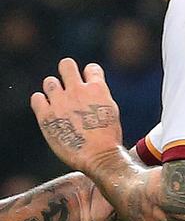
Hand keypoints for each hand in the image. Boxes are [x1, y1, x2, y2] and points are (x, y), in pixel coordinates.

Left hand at [30, 59, 123, 176]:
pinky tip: (47, 108)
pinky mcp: (46, 115)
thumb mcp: (111, 110)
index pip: (90, 68)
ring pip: (49, 81)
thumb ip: (99, 96)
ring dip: (53, 87)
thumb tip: (91, 90)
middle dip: (67, 70)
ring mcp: (60, 102)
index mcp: (97, 88)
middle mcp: (78, 90)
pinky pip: (36, 98)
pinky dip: (40, 100)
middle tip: (68, 81)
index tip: (88, 82)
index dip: (89, 74)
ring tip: (57, 99)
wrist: (97, 155)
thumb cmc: (108, 137)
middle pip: (66, 65)